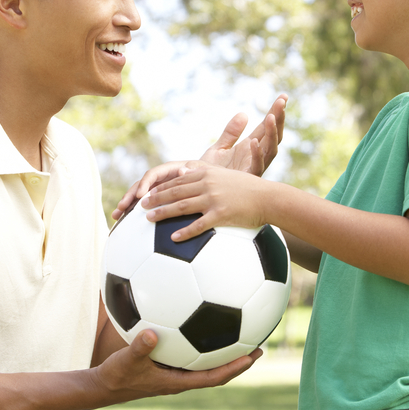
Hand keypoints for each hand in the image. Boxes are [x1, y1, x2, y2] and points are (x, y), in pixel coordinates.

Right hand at [92, 329, 260, 402]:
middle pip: (218, 370)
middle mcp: (181, 377)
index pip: (215, 377)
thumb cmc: (117, 375)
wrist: (104, 386)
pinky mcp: (167, 364)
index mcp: (179, 381)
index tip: (253, 355)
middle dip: (239, 359)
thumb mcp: (126, 360)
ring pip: (206, 362)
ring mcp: (175, 372)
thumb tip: (152, 333)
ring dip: (224, 350)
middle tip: (259, 345)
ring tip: (241, 332)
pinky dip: (202, 342)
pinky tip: (203, 322)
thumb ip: (139, 347)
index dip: (235, 368)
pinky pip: (192, 353)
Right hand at [111, 160, 207, 220]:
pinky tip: (122, 221)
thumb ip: (194, 171)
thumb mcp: (205, 172)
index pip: (153, 174)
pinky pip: (144, 205)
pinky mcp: (159, 200)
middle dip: (130, 196)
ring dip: (127, 205)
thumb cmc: (211, 176)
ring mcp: (159, 189)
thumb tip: (183, 171)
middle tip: (122, 207)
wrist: (217, 184)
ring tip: (116, 215)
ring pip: (139, 196)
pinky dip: (134, 212)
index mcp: (170, 170)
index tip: (141, 195)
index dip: (145, 184)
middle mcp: (161, 179)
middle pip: (141, 186)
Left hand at [141, 166, 267, 240]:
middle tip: (141, 205)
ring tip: (148, 219)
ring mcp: (213, 199)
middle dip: (155, 198)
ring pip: (181, 206)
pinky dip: (184, 232)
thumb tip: (184, 171)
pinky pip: (198, 225)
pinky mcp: (220, 214)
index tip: (147, 193)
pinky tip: (172, 238)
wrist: (268, 198)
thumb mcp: (225, 174)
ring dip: (163, 213)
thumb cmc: (248, 188)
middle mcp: (207, 184)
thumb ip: (204, 173)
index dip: (160, 187)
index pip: (177, 179)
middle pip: (175, 191)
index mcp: (207, 173)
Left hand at [200, 95, 286, 175]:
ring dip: (271, 134)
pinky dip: (256, 155)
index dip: (275, 112)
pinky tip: (254, 141)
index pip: (266, 126)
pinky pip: (255, 167)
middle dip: (278, 118)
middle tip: (282, 101)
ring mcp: (252, 168)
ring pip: (269, 150)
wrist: (196, 194)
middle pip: (272, 136)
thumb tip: (244, 114)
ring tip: (271, 117)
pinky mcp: (246, 181)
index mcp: (250, 148)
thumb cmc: (209, 175)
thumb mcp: (219, 149)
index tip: (283, 96)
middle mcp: (255, 157)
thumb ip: (231, 133)